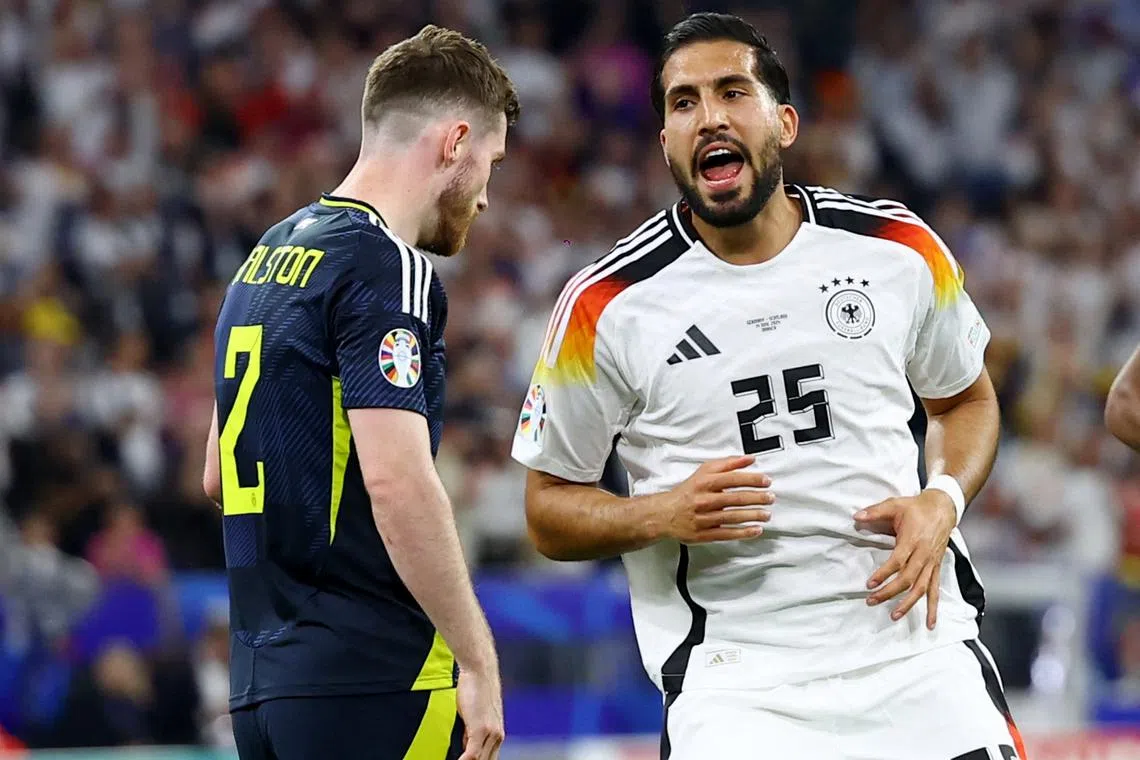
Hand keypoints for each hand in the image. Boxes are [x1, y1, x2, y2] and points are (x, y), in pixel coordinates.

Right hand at [456, 666, 504, 759]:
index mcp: (497, 734)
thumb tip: (466, 745)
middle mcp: (497, 735)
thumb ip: (472, 732)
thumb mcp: (475, 715)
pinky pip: (472, 755)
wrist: (480, 669)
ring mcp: (491, 733)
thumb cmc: (477, 687)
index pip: (489, 758)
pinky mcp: (481, 729)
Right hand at [661, 455, 773, 544]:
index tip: (766, 481)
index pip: (732, 479)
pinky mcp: (704, 534)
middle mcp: (704, 500)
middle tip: (770, 498)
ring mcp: (704, 519)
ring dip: (753, 516)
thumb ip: (727, 464)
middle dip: (756, 498)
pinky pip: (727, 534)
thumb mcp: (704, 472)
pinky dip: (743, 533)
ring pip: (732, 517)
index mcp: (704, 483)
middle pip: (734, 499)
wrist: (665, 514)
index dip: (751, 480)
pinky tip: (756, 530)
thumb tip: (749, 459)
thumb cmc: (688, 492)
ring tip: (767, 514)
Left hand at [854, 490, 956, 628]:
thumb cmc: (916, 507)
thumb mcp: (894, 504)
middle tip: (871, 600)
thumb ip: (874, 511)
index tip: (869, 584)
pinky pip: (936, 590)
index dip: (884, 574)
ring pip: (921, 588)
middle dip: (889, 592)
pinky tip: (930, 623)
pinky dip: (933, 608)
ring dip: (908, 604)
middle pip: (908, 579)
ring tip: (894, 615)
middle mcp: (924, 555)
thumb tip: (854, 517)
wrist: (943, 508)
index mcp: (913, 540)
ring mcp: (932, 563)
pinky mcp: (937, 568)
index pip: (897, 562)